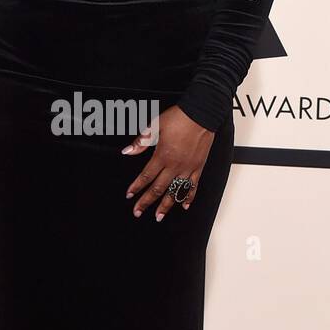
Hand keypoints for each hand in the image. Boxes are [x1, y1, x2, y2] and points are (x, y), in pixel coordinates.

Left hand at [122, 105, 214, 220]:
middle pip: (158, 188)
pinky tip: (185, 206)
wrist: (202, 113)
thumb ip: (141, 141)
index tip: (129, 195)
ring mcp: (188, 168)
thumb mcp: (155, 126)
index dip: (136, 187)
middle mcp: (175, 165)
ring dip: (166, 205)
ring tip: (159, 216)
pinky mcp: (199, 167)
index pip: (146, 176)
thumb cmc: (179, 118)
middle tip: (138, 212)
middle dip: (147, 201)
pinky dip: (189, 197)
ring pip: (175, 191)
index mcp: (162, 155)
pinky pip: (193, 186)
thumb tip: (127, 151)